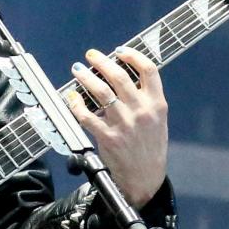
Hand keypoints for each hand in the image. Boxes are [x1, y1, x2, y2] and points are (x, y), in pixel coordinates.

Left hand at [65, 46, 168, 208]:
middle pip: (120, 77)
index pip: (149, 70)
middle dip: (102, 62)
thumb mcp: (158, 120)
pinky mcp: (108, 137)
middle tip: (91, 56)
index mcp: (157, 104)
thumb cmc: (150, 146)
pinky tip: (71, 97)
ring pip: (101, 93)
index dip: (133, 56)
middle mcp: (141, 111)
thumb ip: (146, 98)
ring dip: (86, 78)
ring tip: (78, 70)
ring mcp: (124, 124)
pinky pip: (87, 116)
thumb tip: (125, 75)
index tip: (120, 51)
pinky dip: (76, 104)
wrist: (145, 177)